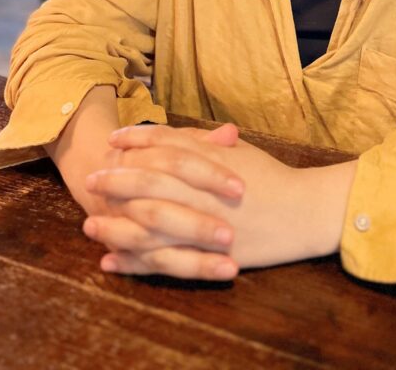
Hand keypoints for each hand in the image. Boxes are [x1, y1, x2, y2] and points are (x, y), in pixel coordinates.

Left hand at [85, 124, 357, 282]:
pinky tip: (112, 261)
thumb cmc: (273, 178)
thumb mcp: (238, 153)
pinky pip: (164, 260)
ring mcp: (203, 224)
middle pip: (149, 182)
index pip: (165, 146)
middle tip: (92, 180)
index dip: (137, 141)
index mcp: (210, 161)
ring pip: (149, 224)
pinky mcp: (207, 254)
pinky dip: (135, 262)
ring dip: (116, 225)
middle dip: (117, 180)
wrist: (305, 212)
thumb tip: (171, 133)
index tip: (114, 140)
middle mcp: (202, 191)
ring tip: (90, 225)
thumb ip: (204, 143)